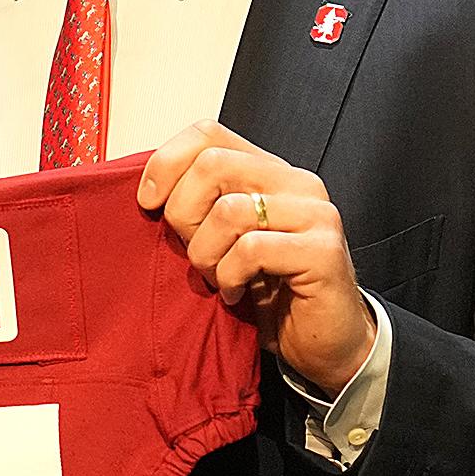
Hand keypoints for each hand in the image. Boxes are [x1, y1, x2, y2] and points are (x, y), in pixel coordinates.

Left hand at [138, 120, 374, 390]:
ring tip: (216, 278)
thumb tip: (148, 192)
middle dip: (184, 214)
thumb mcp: (225, 241)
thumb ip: (201, 207)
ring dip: (206, 254)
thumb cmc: (271, 291)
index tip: (148, 203)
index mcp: (269, 172)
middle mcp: (296, 183)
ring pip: (228, 210)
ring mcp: (315, 214)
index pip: (208, 134)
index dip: (166, 163)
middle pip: (213, 164)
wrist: (326, 341)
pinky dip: (230, 276)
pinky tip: (235, 293)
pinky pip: (251, 249)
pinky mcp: (322, 250)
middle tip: (193, 254)